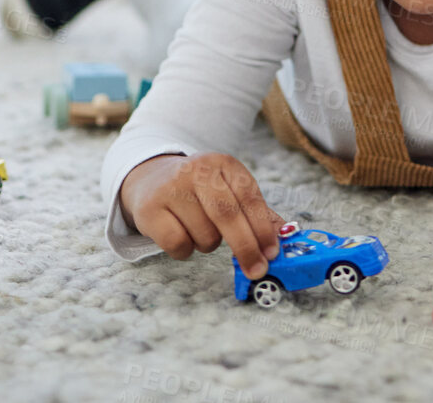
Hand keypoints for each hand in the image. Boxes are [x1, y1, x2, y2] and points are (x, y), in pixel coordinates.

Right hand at [118, 152, 286, 278]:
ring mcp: (171, 188)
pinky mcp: (150, 209)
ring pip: (205, 234)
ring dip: (210, 245)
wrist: (149, 178)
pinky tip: (182, 235)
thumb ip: (255, 212)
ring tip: (200, 230)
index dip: (263, 228)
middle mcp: (196, 170)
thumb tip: (283, 236)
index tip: (272, 252)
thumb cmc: (198, 190)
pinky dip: (186, 250)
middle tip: (257, 269)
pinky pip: (178, 244)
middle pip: (227, 215)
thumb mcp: (228, 189)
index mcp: (222, 163)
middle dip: (246, 247)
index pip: (249, 197)